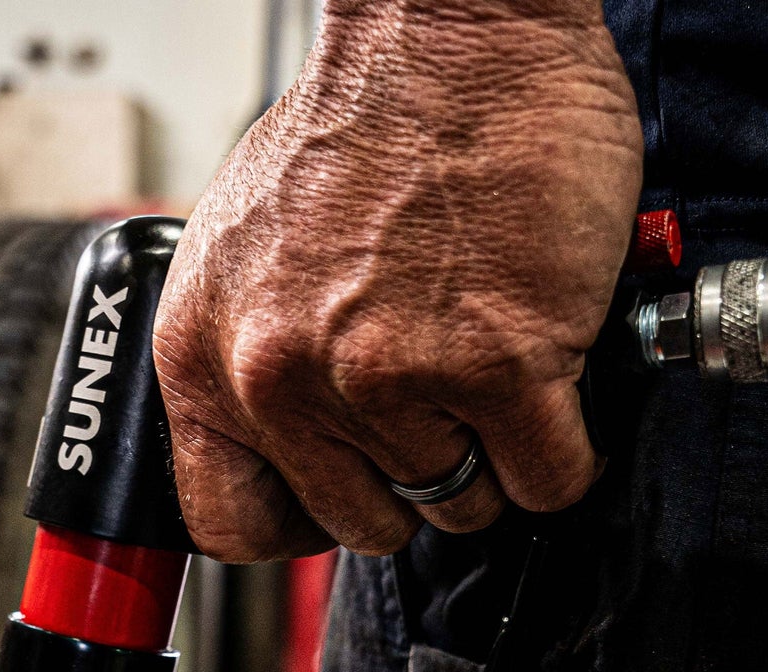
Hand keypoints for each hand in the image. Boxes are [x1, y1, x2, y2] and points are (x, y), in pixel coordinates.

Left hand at [153, 0, 642, 559]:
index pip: (229, 526)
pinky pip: (545, 481)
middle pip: (366, 524)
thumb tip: (286, 454)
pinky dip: (562, 453)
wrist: (447, 28)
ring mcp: (389, 378)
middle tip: (439, 414)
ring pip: (460, 506)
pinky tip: (550, 390)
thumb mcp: (239, 263)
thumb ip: (251, 367)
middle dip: (414, 482)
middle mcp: (281, 382)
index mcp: (206, 361)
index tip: (337, 503)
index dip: (298, 527)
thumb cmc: (353, 131)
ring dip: (491, 457)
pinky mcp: (500, 362)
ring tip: (492, 373)